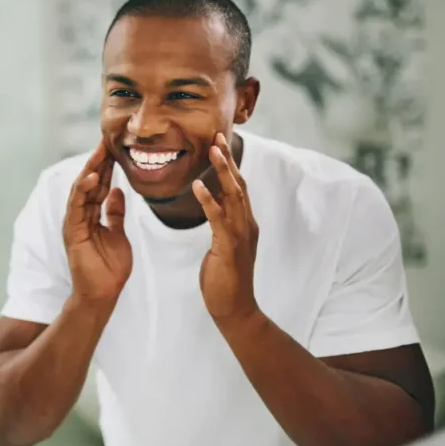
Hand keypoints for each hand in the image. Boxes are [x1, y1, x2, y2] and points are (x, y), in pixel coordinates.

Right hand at [63, 142, 131, 302]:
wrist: (103, 294)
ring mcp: (74, 223)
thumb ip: (115, 213)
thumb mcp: (118, 234)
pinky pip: (77, 206)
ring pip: (81, 190)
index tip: (114, 147)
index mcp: (91, 215)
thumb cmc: (109, 269)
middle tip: (107, 140)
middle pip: (89, 183)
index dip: (106, 166)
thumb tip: (118, 191)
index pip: (99, 185)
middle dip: (98, 162)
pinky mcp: (72, 231)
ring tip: (100, 151)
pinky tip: (92, 176)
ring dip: (90, 170)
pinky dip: (83, 190)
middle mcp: (80, 216)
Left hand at [192, 133, 259, 324]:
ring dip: (222, 172)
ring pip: (233, 196)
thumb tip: (215, 205)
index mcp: (245, 224)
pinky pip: (218, 219)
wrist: (233, 309)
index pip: (238, 187)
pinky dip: (209, 201)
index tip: (218, 144)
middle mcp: (247, 226)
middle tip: (217, 136)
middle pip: (239, 185)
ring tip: (212, 151)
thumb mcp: (223, 246)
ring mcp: (241, 236)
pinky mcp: (229, 249)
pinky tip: (198, 186)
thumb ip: (222, 225)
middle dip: (228, 160)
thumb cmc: (224, 279)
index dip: (229, 165)